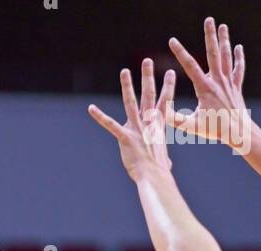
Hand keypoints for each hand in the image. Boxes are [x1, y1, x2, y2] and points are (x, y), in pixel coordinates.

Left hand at [89, 63, 175, 183]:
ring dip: (127, 86)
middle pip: (149, 95)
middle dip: (148, 77)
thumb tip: (167, 165)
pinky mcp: (125, 138)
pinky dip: (100, 116)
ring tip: (125, 71)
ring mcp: (136, 129)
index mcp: (158, 126)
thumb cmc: (158, 173)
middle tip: (147, 61)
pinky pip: (110, 125)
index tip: (170, 72)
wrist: (154, 178)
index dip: (168, 86)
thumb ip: (164, 158)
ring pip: (131, 103)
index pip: (165, 101)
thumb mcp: (163, 162)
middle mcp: (148, 123)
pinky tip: (91, 108)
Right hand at [167, 17, 248, 150]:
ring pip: (226, 57)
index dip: (180, 52)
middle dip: (210, 36)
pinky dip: (239, 58)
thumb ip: (175, 119)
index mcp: (205, 88)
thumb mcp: (191, 126)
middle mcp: (218, 81)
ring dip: (224, 40)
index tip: (172, 40)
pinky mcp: (236, 87)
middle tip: (209, 20)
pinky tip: (238, 47)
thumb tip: (159, 113)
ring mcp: (228, 82)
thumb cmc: (214, 130)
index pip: (190, 66)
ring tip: (222, 26)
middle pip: (213, 53)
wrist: (238, 133)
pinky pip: (238, 69)